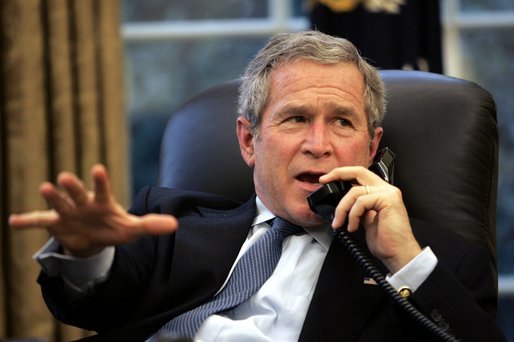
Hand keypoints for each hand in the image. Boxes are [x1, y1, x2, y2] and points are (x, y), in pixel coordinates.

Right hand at [9, 164, 177, 257]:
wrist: (95, 237)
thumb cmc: (114, 228)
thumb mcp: (133, 229)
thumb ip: (151, 225)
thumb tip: (176, 225)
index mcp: (103, 202)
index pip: (102, 190)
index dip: (100, 181)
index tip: (98, 169)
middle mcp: (84, 203)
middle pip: (77, 193)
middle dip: (72, 187)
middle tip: (65, 177)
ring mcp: (68, 212)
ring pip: (59, 203)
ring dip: (52, 197)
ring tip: (45, 188)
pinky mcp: (56, 223)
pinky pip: (41, 221)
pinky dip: (28, 222)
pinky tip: (13, 222)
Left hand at [319, 166, 420, 272]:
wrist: (398, 254)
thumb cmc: (386, 241)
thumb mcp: (366, 219)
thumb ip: (358, 207)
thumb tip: (342, 204)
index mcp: (381, 192)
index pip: (360, 175)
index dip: (342, 174)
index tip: (326, 179)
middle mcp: (386, 189)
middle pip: (358, 171)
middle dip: (338, 174)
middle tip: (324, 181)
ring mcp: (388, 193)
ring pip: (355, 192)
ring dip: (342, 209)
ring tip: (341, 223)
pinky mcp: (388, 200)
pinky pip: (361, 202)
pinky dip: (352, 215)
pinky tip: (353, 227)